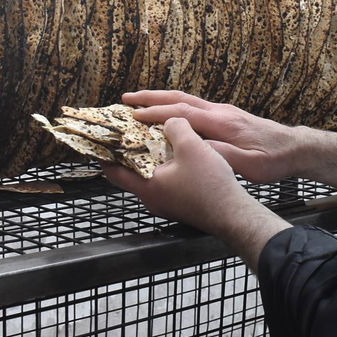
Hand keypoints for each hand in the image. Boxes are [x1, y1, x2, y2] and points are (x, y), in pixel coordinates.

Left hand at [102, 117, 291, 267]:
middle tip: (130, 134)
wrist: (234, 214)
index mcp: (146, 186)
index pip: (113, 171)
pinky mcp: (180, 205)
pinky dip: (165, 168)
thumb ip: (176, 127)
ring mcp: (166, 204)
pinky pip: (165, 184)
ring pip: (150, 178)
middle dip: (129, 153)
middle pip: (131, 174)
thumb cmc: (209, 184)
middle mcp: (152, 199)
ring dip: (149, 160)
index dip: (105, 154)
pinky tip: (177, 156)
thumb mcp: (192, 146)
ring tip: (154, 140)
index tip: (102, 140)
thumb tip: (169, 122)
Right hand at [121, 90, 336, 187]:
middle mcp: (220, 111)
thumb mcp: (249, 165)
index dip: (157, 113)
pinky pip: (194, 104)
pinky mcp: (226, 114)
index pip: (183, 113)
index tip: (134, 116)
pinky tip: (167, 109)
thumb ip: (222, 156)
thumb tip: (195, 149)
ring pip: (187, 98)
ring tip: (139, 100)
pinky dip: (175, 103)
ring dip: (161, 97)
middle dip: (152, 97)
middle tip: (126, 98)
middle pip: (181, 98)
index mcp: (222, 123)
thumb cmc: (273, 159)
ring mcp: (223, 110)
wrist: (294, 148)